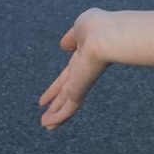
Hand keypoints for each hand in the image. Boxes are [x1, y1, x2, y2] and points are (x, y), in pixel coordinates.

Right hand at [39, 8, 112, 129]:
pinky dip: (58, 117)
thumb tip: (64, 45)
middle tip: (49, 116)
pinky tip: (48, 124)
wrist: (107, 34)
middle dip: (57, 103)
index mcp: (83, 57)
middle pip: (67, 92)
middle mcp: (83, 72)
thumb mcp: (81, 26)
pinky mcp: (81, 90)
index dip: (57, 84)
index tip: (50, 93)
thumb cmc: (98, 26)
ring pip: (68, 103)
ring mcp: (82, 82)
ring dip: (56, 116)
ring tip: (46, 127)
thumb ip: (72, 37)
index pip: (68, 74)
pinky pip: (68, 108)